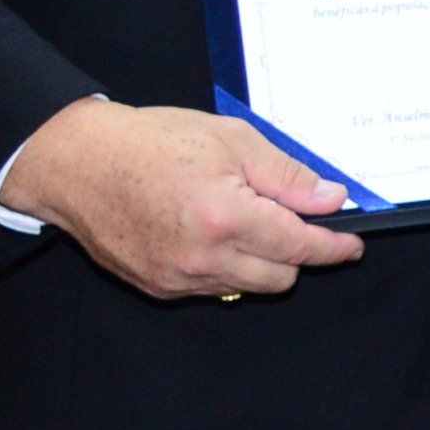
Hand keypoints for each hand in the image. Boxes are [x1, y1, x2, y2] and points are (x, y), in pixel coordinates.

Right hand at [0, 94, 365, 299]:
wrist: (77, 163)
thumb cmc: (151, 142)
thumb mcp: (232, 141)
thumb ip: (287, 176)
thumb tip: (331, 200)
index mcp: (225, 217)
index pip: (299, 246)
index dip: (333, 247)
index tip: (352, 244)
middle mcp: (202, 257)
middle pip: (280, 277)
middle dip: (298, 253)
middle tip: (295, 221)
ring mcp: (177, 278)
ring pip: (247, 286)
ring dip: (262, 262)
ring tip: (246, 220)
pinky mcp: (157, 287)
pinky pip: (212, 288)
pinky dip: (227, 268)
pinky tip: (213, 234)